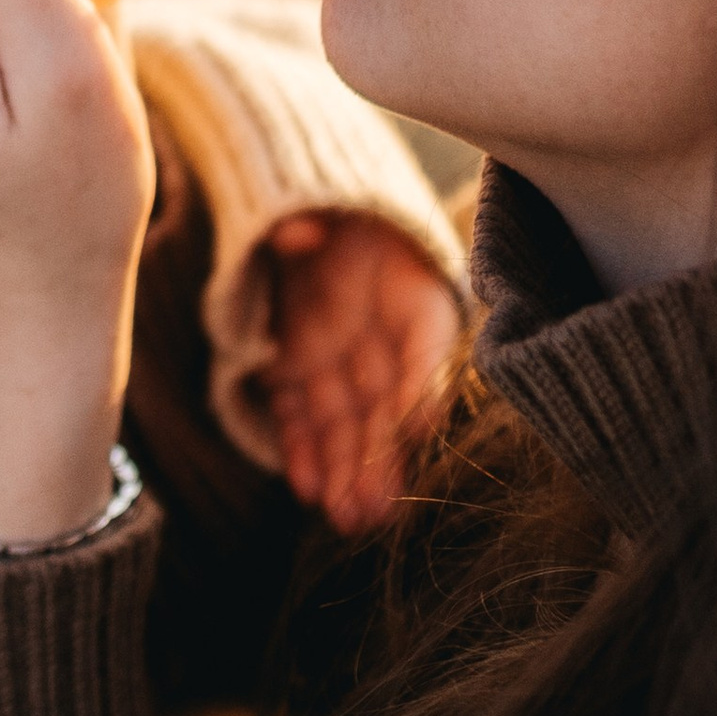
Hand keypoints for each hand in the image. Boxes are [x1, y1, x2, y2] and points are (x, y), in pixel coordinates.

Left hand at [259, 210, 463, 537]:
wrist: (302, 196)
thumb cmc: (332, 198)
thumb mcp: (331, 198)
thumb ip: (314, 219)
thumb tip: (298, 237)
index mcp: (414, 294)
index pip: (423, 347)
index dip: (418, 387)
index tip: (413, 425)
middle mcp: (379, 334)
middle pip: (384, 402)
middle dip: (379, 457)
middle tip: (377, 509)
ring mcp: (336, 354)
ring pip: (344, 421)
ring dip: (346, 471)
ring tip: (348, 518)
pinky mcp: (293, 363)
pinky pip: (298, 412)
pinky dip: (303, 450)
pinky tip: (308, 489)